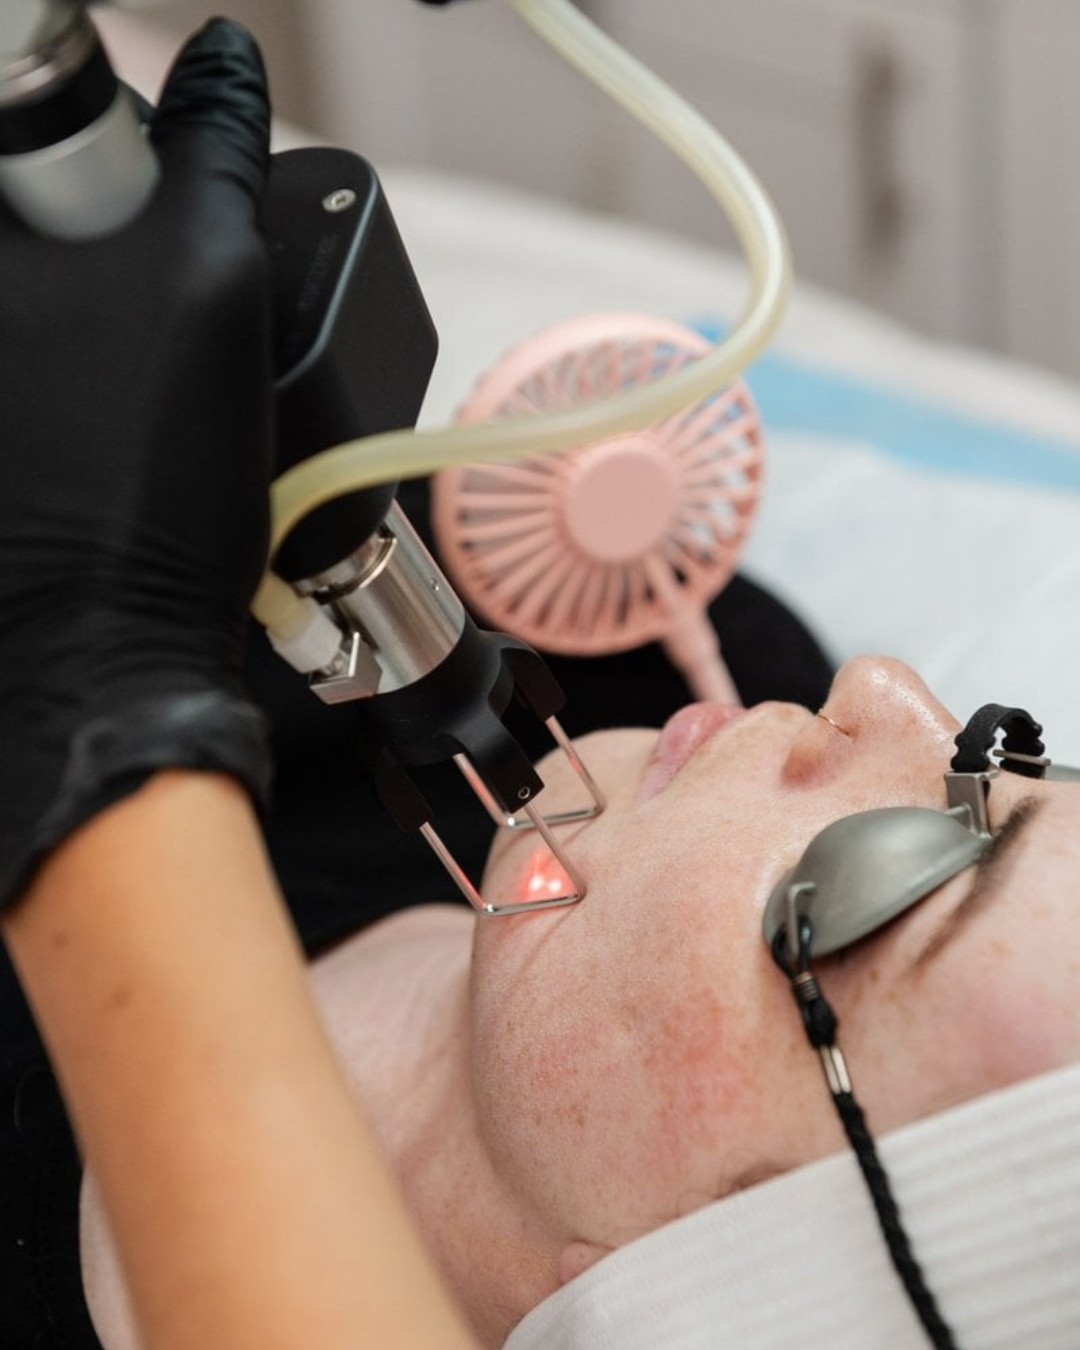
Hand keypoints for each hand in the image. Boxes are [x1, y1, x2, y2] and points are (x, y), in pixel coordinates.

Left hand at [0, 19, 274, 906]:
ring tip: (135, 360)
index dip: (108, 139)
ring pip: (48, 273)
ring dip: (91, 280)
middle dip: (100, 215)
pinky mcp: (7, 415)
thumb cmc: (142, 483)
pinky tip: (109, 397)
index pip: (34, 102)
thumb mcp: (214, 288)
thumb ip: (216, 153)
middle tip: (150, 293)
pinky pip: (41, 338)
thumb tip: (224, 60)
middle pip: (48, 202)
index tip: (145, 196)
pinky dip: (76, 340)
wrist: (102, 643)